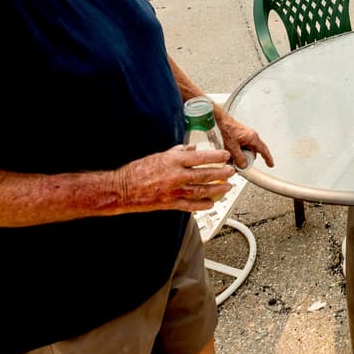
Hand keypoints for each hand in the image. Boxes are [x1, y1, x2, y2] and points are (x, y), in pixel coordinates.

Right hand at [114, 145, 234, 212]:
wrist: (122, 189)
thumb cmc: (138, 171)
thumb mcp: (159, 155)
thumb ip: (178, 152)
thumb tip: (192, 148)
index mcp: (173, 161)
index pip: (201, 157)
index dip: (216, 156)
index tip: (226, 156)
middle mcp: (176, 176)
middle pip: (205, 174)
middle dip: (221, 173)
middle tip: (231, 171)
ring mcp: (174, 191)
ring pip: (202, 191)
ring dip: (217, 189)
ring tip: (227, 187)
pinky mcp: (170, 204)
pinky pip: (191, 205)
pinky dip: (203, 205)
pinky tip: (211, 203)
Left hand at [213, 106, 273, 168]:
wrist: (223, 122)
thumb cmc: (228, 130)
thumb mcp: (232, 146)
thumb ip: (239, 156)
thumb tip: (243, 165)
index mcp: (253, 138)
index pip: (263, 150)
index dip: (268, 158)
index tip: (271, 164)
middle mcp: (252, 137)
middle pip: (253, 153)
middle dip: (247, 159)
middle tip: (239, 164)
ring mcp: (248, 137)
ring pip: (247, 151)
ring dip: (241, 155)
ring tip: (232, 157)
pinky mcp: (243, 138)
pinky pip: (244, 147)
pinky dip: (239, 152)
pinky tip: (232, 153)